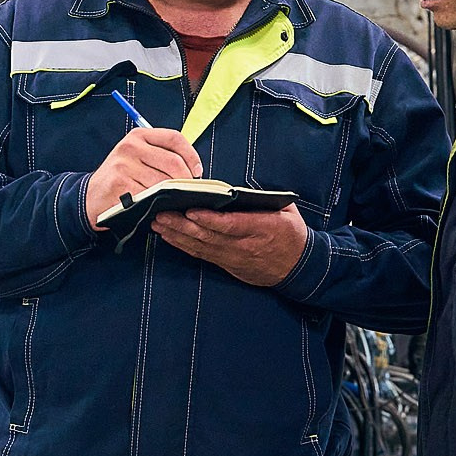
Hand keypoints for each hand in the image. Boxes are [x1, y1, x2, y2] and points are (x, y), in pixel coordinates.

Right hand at [86, 127, 203, 220]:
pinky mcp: (120, 186)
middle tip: (188, 191)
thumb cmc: (121, 177)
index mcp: (138, 136)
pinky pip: (150, 197)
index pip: (174, 138)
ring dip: (173, 195)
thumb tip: (193, 169)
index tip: (197, 171)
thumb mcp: (137, 156)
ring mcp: (123, 166)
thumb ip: (161, 155)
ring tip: (173, 200)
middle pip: (173, 162)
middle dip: (186, 180)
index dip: (191, 155)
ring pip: (163, 182)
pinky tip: (158, 207)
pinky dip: (158, 204)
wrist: (91, 196)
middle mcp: (130, 147)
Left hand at [152, 203, 308, 286]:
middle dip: (182, 226)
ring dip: (177, 235)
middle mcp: (245, 245)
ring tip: (158, 222)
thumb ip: (263, 199)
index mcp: (262, 228)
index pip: (231, 225)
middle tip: (160, 214)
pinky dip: (183, 246)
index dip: (209, 220)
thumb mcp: (286, 211)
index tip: (190, 211)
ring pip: (201, 247)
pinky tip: (168, 237)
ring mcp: (234, 257)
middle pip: (208, 236)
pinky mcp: (227, 264)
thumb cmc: (291, 234)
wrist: (298, 267)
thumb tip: (236, 188)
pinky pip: (202, 255)